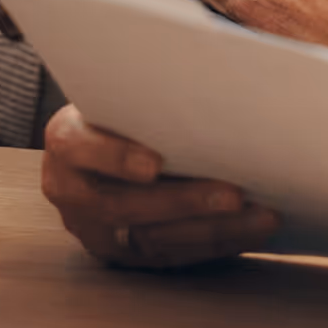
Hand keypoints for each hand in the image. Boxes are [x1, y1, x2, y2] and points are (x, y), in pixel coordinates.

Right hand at [39, 104, 280, 267]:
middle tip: (236, 195)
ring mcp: (93, 229)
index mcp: (66, 139)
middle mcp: (69, 190)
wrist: (105, 141)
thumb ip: (152, 89)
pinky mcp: (122, 254)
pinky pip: (171, 256)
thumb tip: (215, 71)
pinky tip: (252, 230)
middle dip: (184, 202)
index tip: (155, 164)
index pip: (77, 147)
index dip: (114, 157)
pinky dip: (215, 244)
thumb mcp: (127, 89)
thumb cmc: (128, 103)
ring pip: (151, 239)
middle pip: (123, 205)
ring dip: (212, 230)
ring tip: (262, 216)